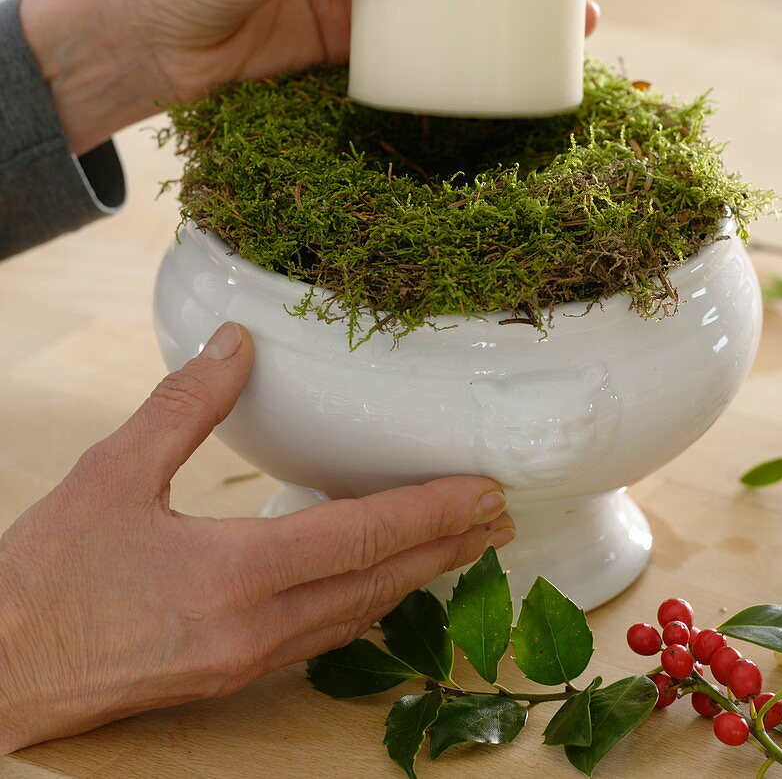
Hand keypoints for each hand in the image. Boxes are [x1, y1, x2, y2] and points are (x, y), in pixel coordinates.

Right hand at [0, 323, 512, 751]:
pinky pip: (323, 634)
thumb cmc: (50, 576)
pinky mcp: (232, 671)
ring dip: (413, 577)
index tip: (484, 492)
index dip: (431, 511)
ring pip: (357, 614)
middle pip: (378, 581)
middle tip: (498, 518)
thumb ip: (185, 404)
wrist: (1, 671)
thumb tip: (236, 344)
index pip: (362, 535)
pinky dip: (366, 600)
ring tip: (457, 546)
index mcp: (236, 573)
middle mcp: (257, 626)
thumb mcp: (114, 472)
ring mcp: (249, 658)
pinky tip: (376, 582)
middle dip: (445, 547)